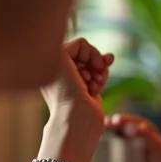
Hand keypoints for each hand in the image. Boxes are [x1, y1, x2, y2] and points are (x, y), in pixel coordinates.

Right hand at [37, 38, 114, 161]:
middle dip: (97, 67)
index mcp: (55, 78)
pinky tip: (89, 75)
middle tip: (96, 83)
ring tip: (93, 84)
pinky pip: (81, 42)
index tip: (99, 81)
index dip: (96, 67)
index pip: (82, 61)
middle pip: (84, 54)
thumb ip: (96, 70)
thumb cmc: (85, 112)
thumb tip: (110, 55)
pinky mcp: (57, 55)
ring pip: (84, 49)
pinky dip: (93, 56)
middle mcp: (50, 69)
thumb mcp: (91, 86)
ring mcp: (51, 62)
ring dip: (96, 65)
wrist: (77, 119)